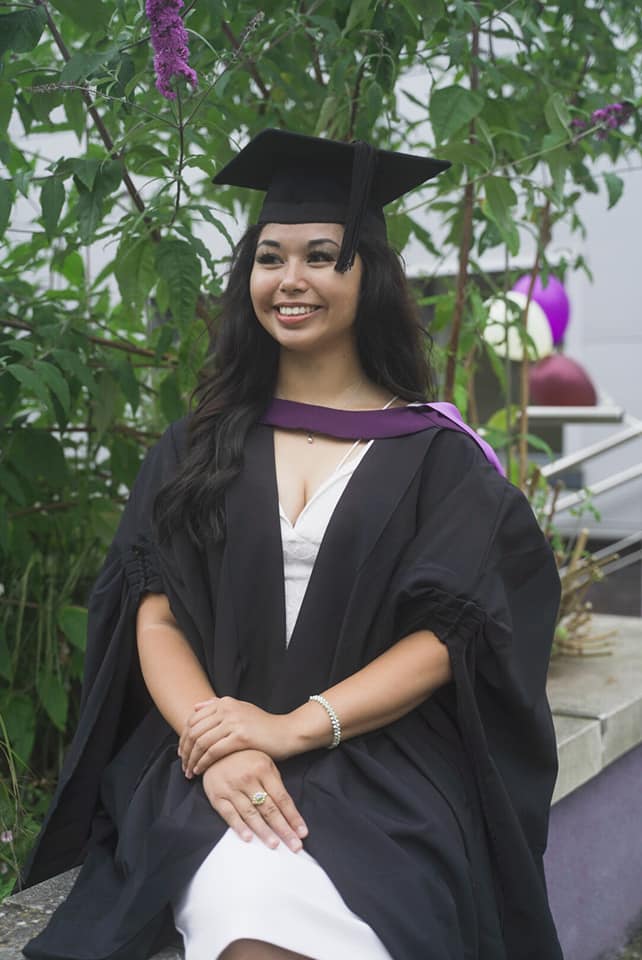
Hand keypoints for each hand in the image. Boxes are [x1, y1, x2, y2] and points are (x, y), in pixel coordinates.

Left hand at [179, 696, 294, 776]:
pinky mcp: (240, 737)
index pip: (193, 719)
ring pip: (201, 742)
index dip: (183, 737)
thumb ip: (219, 706)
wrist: (287, 732)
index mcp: (225, 702)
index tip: (182, 752)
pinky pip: (213, 751)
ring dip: (192, 759)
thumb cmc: (263, 726)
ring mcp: (234, 722)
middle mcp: (227, 709)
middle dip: (185, 750)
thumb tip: (195, 707)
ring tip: (189, 772)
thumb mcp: (241, 710)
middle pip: (194, 731)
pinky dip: (203, 763)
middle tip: (183, 765)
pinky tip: (200, 771)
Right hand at [202, 750, 307, 852]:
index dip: (293, 817)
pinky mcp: (217, 796)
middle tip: (294, 846)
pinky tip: (248, 838)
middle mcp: (248, 779)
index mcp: (263, 770)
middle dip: (283, 829)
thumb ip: (274, 782)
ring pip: (251, 814)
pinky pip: (229, 814)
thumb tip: (288, 809)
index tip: (303, 833)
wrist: (213, 749)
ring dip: (264, 831)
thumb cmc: (244, 758)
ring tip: (275, 845)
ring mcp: (232, 788)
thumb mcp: (263, 762)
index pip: (282, 798)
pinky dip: (239, 826)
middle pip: (269, 809)